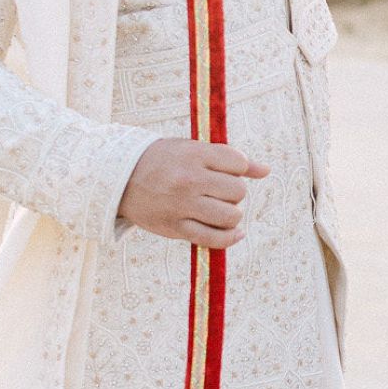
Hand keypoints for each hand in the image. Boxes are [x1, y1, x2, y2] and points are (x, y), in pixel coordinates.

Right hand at [119, 138, 269, 245]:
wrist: (120, 179)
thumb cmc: (163, 161)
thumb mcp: (192, 149)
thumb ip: (230, 158)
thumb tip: (267, 170)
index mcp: (194, 155)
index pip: (238, 163)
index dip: (237, 168)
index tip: (224, 171)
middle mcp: (189, 180)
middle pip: (237, 192)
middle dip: (234, 193)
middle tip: (218, 191)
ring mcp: (182, 205)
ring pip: (230, 216)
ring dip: (232, 215)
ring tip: (220, 209)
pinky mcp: (176, 227)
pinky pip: (214, 239)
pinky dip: (230, 238)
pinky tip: (234, 233)